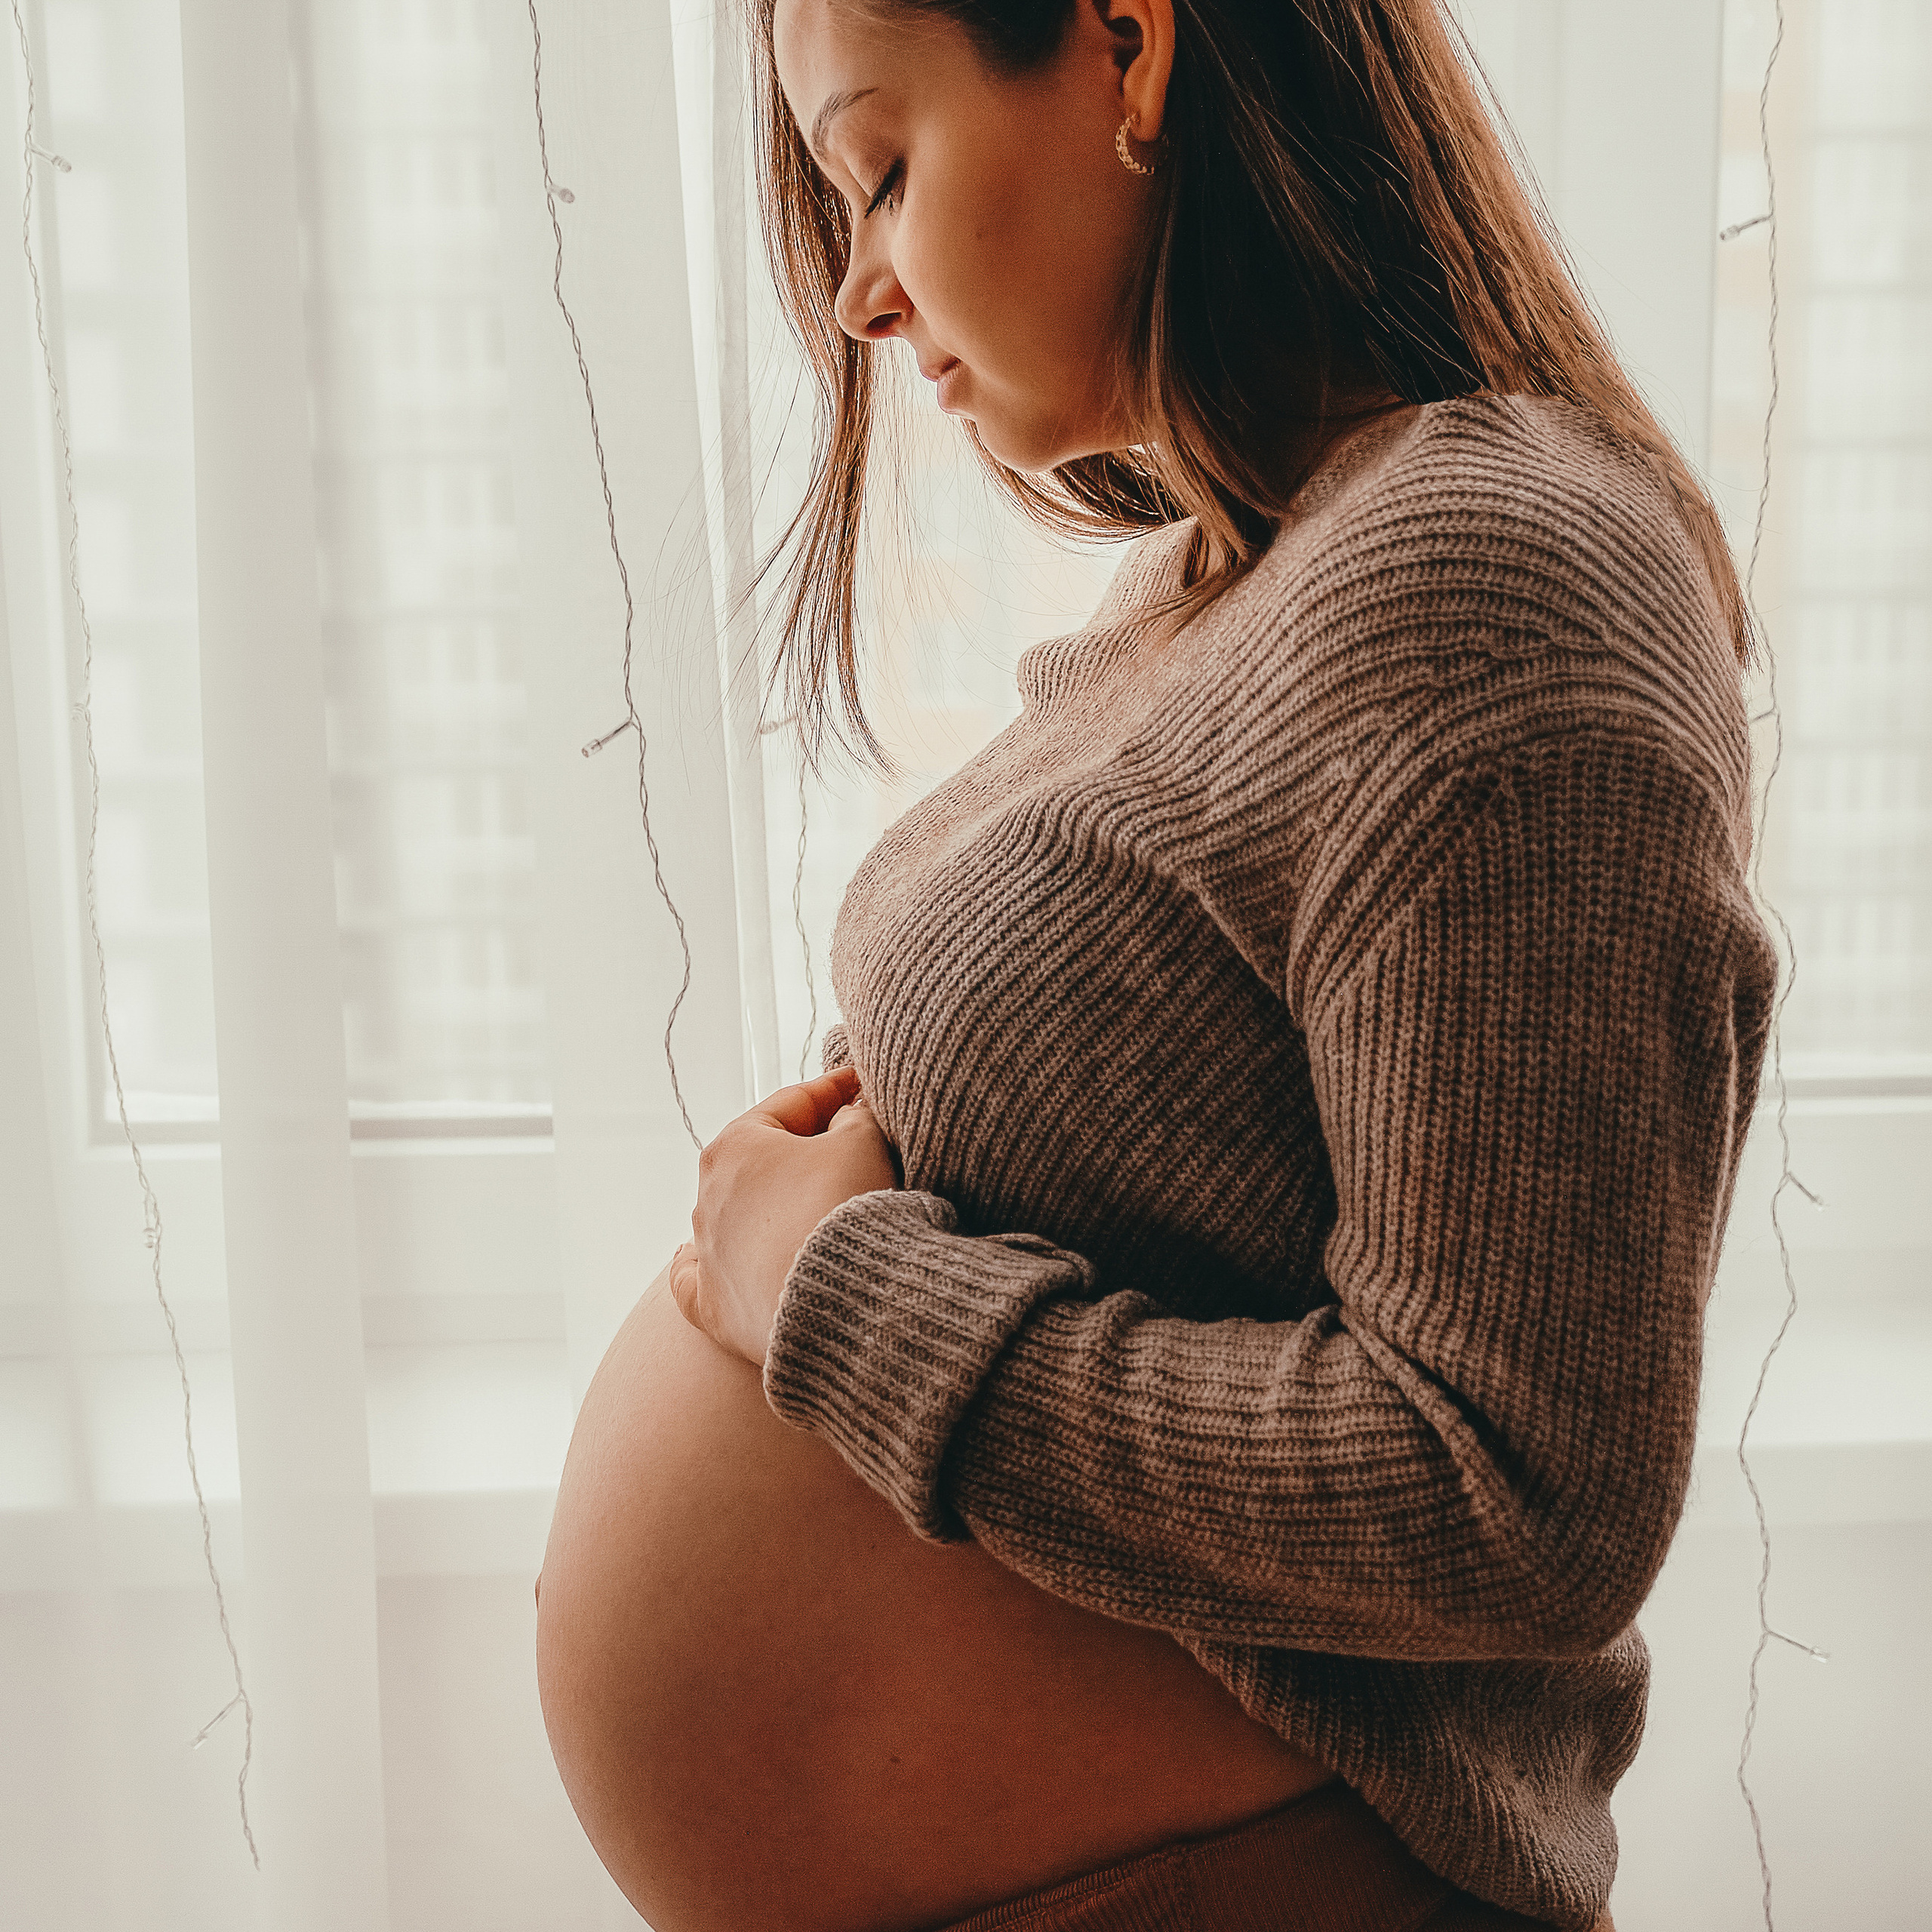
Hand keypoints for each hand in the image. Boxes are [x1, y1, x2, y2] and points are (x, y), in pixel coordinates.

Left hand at [670, 1065, 898, 1365]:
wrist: (839, 1298)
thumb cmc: (843, 1209)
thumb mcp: (862, 1141)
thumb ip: (857, 1116)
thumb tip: (851, 1113)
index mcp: (734, 1146)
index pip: (792, 1105)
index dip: (834, 1090)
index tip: (861, 1084)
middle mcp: (708, 1197)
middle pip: (761, 1161)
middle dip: (801, 1151)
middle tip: (848, 1143)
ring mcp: (707, 1255)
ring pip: (731, 1216)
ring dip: (766, 1206)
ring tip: (807, 1206)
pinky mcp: (713, 1307)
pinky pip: (697, 1280)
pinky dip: (705, 1267)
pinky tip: (698, 1259)